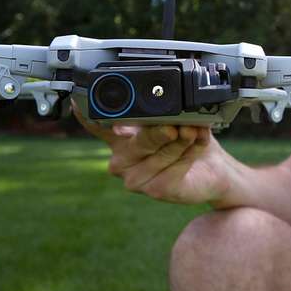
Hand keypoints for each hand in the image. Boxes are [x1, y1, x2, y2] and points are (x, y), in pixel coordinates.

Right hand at [74, 102, 230, 204]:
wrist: (213, 168)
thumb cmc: (188, 140)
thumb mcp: (174, 119)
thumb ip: (160, 113)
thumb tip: (153, 108)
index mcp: (118, 138)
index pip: (96, 124)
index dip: (87, 114)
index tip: (78, 100)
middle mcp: (121, 159)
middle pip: (138, 140)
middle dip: (160, 130)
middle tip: (175, 126)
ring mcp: (135, 179)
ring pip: (160, 153)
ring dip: (183, 141)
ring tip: (195, 132)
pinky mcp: (155, 191)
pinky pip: (174, 168)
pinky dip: (190, 154)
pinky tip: (196, 148)